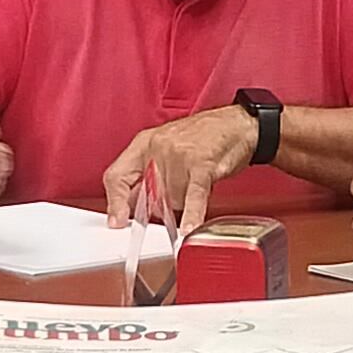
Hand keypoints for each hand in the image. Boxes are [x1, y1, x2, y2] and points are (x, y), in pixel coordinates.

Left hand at [103, 106, 256, 236]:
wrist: (237, 124)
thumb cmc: (203, 137)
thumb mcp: (165, 149)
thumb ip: (146, 175)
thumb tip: (132, 206)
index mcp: (144, 143)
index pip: (117, 176)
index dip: (116, 203)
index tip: (117, 222)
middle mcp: (158, 148)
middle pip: (147, 195)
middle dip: (163, 203)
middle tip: (178, 192)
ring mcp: (179, 156)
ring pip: (172, 200)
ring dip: (184, 202)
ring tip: (195, 182)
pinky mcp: (202, 164)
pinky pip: (193, 196)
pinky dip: (192, 214)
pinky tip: (188, 228)